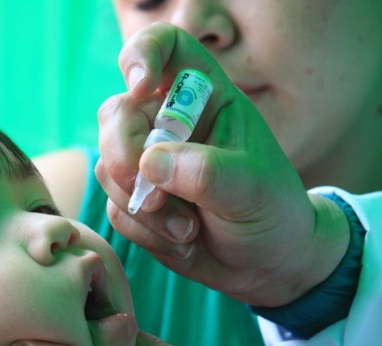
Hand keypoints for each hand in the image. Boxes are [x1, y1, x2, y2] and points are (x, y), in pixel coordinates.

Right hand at [97, 22, 348, 306]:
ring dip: (145, 209)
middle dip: (124, 158)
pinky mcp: (137, 201)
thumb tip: (150, 165)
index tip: (142, 88)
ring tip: (191, 230)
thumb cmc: (272, 212)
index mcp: (205, 96)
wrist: (268, 262)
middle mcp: (168, 122)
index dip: (143, 55)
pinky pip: (116, 210)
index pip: (165, 47)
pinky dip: (146, 233)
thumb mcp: (253, 190)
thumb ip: (207, 173)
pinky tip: (184, 241)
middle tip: (156, 199)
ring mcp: (148, 163)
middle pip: (116, 115)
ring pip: (109, 169)